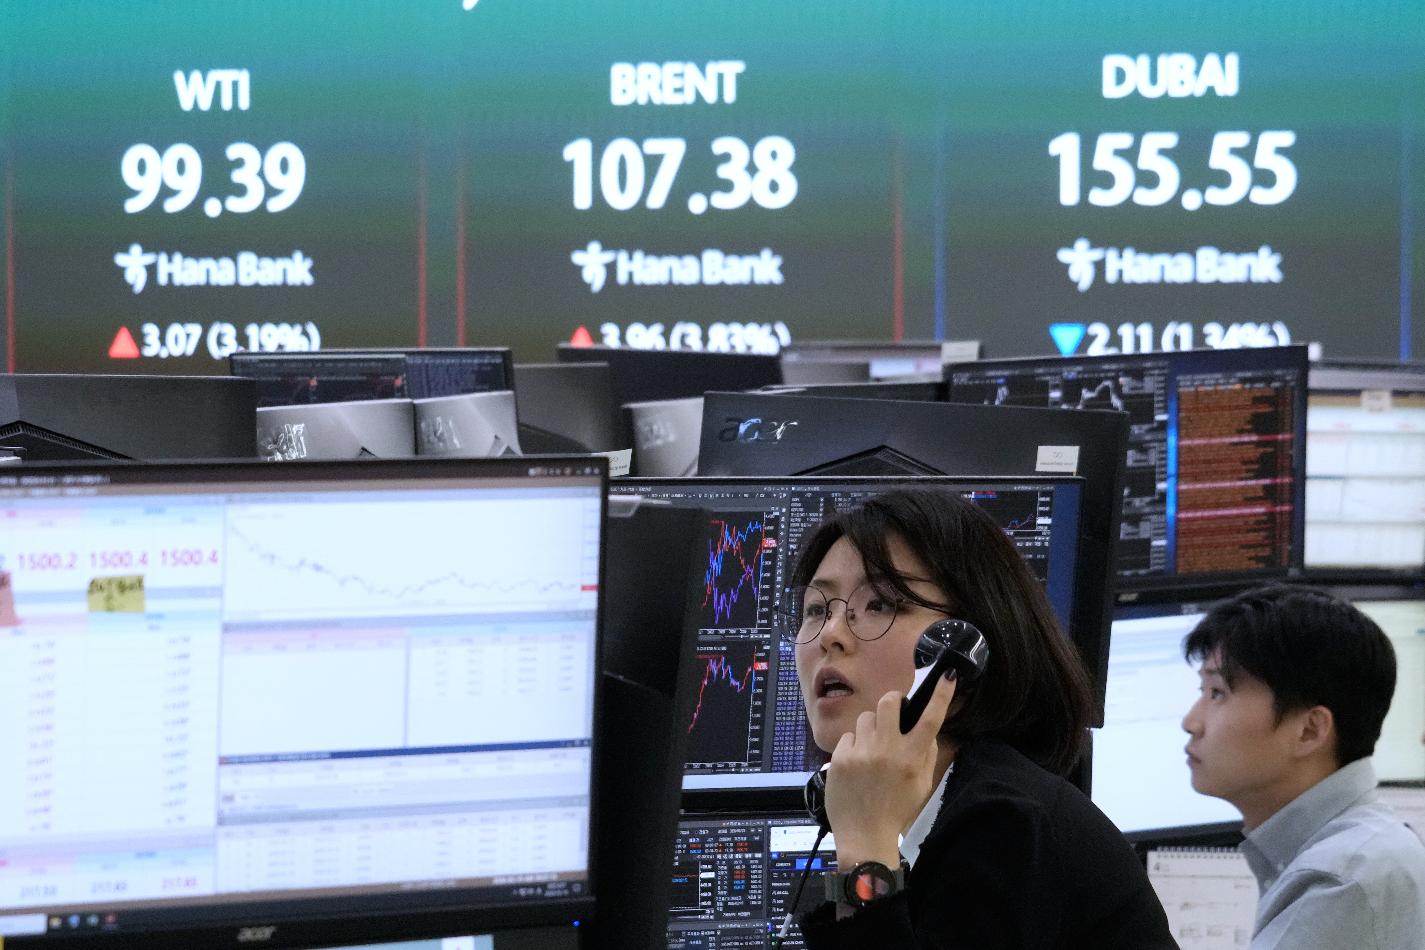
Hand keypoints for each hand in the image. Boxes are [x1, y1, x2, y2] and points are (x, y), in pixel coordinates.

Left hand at [824, 671, 957, 868]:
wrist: (864, 836)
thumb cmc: (897, 811)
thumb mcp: (922, 785)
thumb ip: (927, 755)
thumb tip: (927, 730)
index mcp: (912, 758)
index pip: (931, 719)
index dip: (941, 695)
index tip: (948, 676)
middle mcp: (887, 750)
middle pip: (889, 702)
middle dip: (892, 702)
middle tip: (893, 713)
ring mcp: (861, 752)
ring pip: (866, 718)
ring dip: (871, 728)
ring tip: (871, 750)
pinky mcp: (840, 758)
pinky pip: (848, 737)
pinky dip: (853, 747)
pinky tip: (855, 765)